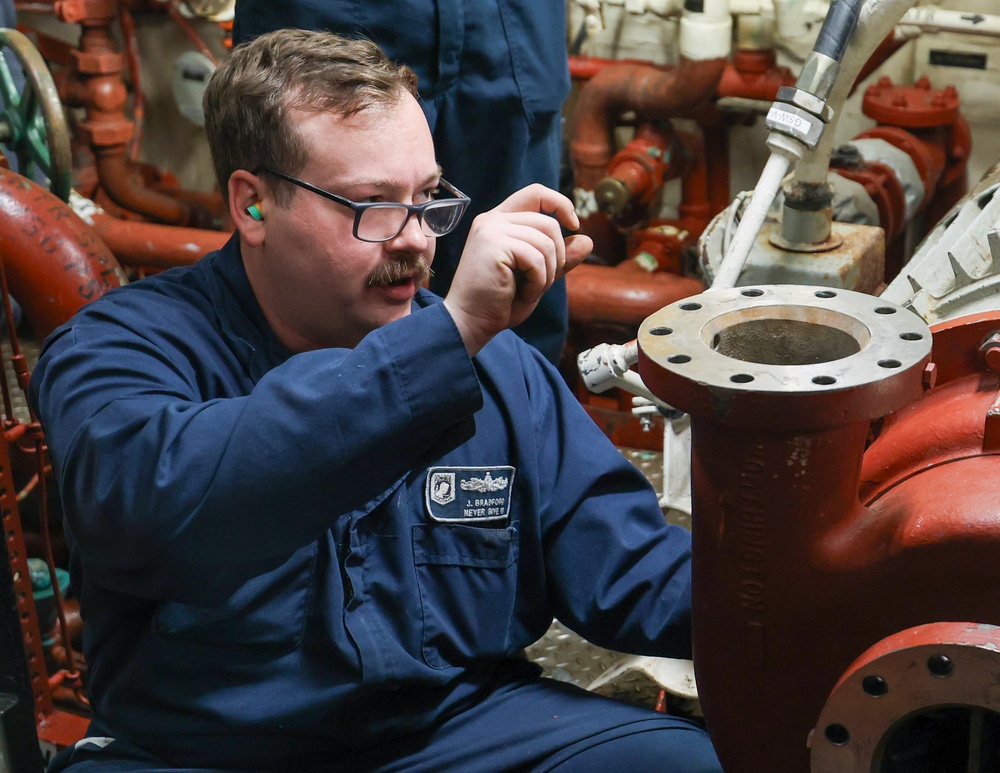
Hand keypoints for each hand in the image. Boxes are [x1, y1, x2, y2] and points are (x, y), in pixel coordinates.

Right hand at [443, 184, 592, 355]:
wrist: (472, 323)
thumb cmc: (500, 302)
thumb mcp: (537, 276)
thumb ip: (558, 257)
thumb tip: (587, 241)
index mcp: (500, 221)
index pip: (536, 193)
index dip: (560, 204)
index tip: (574, 226)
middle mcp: (492, 219)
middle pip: (548, 222)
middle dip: (557, 257)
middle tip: (542, 283)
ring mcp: (490, 230)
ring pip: (545, 242)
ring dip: (547, 273)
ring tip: (530, 291)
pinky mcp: (492, 244)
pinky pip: (536, 258)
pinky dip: (538, 281)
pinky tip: (522, 294)